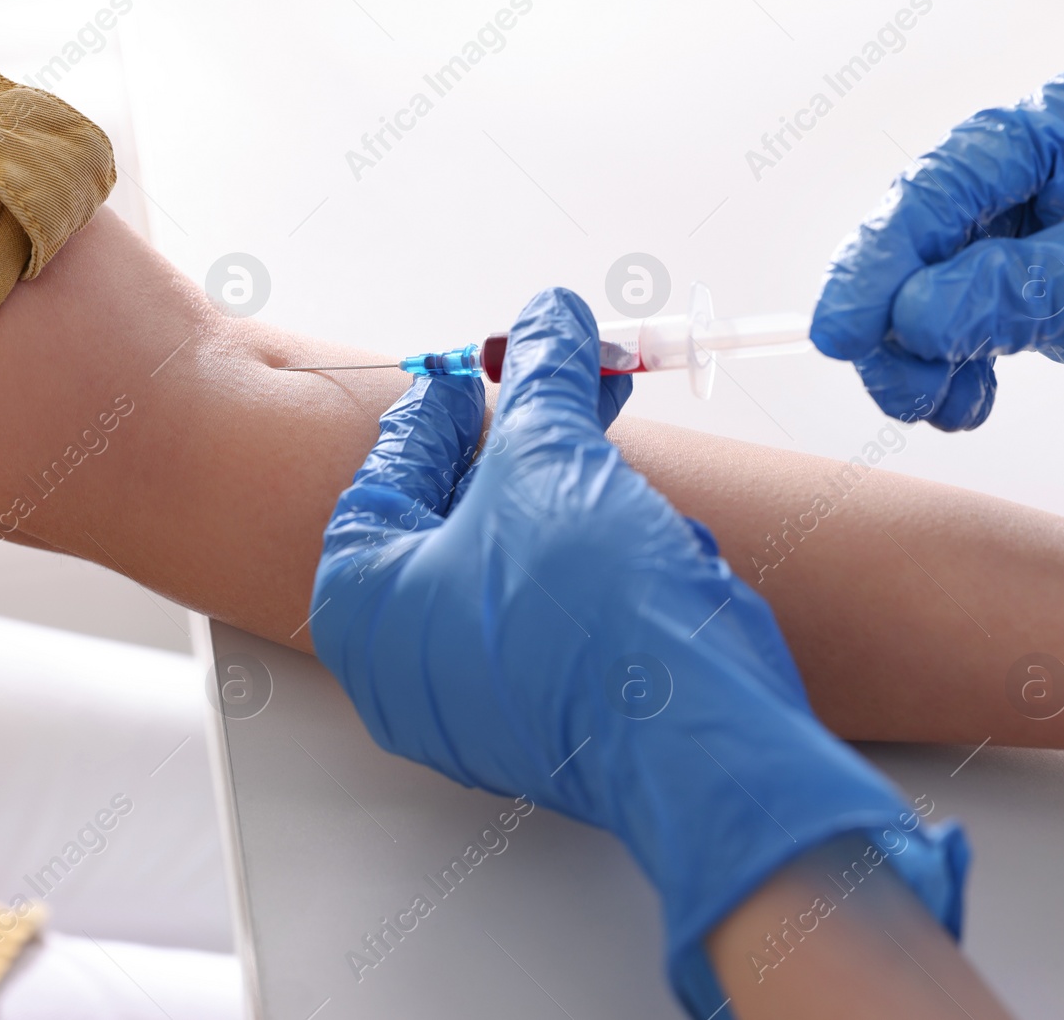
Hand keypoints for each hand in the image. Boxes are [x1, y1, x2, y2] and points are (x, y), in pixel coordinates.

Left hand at [311, 287, 967, 1015]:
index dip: (440, 410)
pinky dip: (587, 561)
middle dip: (520, 445)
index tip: (480, 367)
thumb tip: (547, 319)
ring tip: (609, 437)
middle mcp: (403, 667)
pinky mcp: (549, 722)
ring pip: (509, 568)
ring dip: (561, 496)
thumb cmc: (591, 617)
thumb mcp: (553, 460)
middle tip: (560, 387)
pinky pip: (553, 619)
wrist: (699, 743)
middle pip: (451, 521)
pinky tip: (635, 519)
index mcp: (364, 604)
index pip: (386, 478)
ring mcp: (475, 704)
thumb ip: (541, 379)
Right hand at [812, 53, 1063, 428]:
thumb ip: (1019, 290)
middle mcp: (1062, 166)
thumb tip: (912, 314)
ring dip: (921, 350)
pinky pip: (978, 327)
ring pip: (944, 288)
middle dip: (898, 309)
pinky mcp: (1063, 293)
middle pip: (933, 234)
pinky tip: (963, 401)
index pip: (950, 178)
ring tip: (931, 401)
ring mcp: (1058, 232)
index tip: (842, 323)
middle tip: (882, 373)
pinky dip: (957, 368)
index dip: (884, 253)